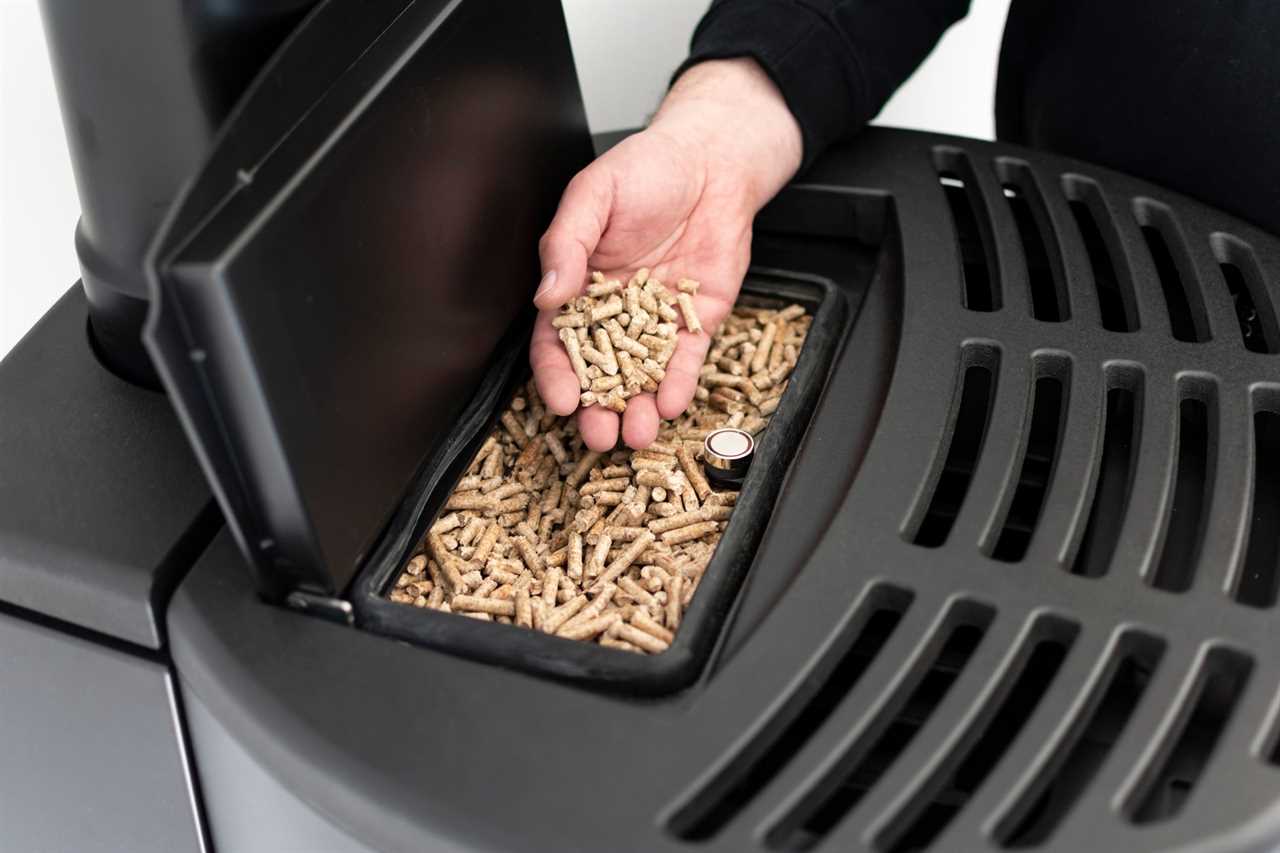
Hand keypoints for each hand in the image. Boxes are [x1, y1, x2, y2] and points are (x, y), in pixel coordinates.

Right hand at [530, 59, 802, 449]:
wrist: (713, 160)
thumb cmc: (646, 168)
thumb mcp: (594, 195)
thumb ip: (568, 244)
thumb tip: (547, 295)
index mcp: (579, 286)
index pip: (558, 340)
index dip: (556, 374)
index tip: (560, 401)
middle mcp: (615, 311)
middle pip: (600, 371)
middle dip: (597, 408)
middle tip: (598, 437)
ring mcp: (656, 320)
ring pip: (643, 375)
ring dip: (637, 408)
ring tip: (636, 435)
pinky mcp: (697, 321)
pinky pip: (685, 360)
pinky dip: (678, 383)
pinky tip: (670, 403)